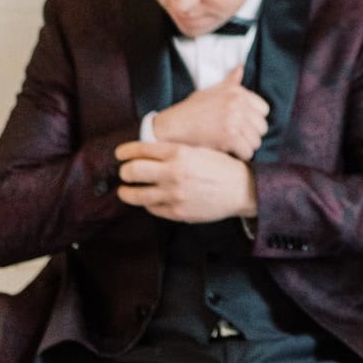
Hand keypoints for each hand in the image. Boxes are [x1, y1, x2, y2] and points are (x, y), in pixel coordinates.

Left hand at [114, 140, 257, 223]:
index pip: (140, 149)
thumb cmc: (222, 166)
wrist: (242, 189)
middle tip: (124, 173)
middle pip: (132, 171)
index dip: (125, 151)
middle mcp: (173, 173)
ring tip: (125, 191)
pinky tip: (149, 200)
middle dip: (124, 172)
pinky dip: (147, 204)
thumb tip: (148, 152)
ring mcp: (174, 194)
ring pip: (136, 195)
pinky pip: (152, 209)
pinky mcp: (177, 212)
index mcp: (179, 153)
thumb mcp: (199, 149)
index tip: (119, 154)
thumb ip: (174, 151)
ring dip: (127, 192)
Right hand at [148, 65, 269, 160]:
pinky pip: (248, 151)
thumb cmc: (192, 110)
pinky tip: (229, 153)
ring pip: (256, 141)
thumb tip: (241, 67)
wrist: (173, 126)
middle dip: (251, 135)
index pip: (264, 109)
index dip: (254, 120)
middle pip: (262, 127)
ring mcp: (235, 119)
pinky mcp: (230, 136)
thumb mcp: (211, 91)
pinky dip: (240, 156)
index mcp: (237, 92)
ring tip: (233, 146)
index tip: (243, 125)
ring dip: (246, 147)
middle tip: (237, 139)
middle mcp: (238, 103)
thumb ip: (230, 82)